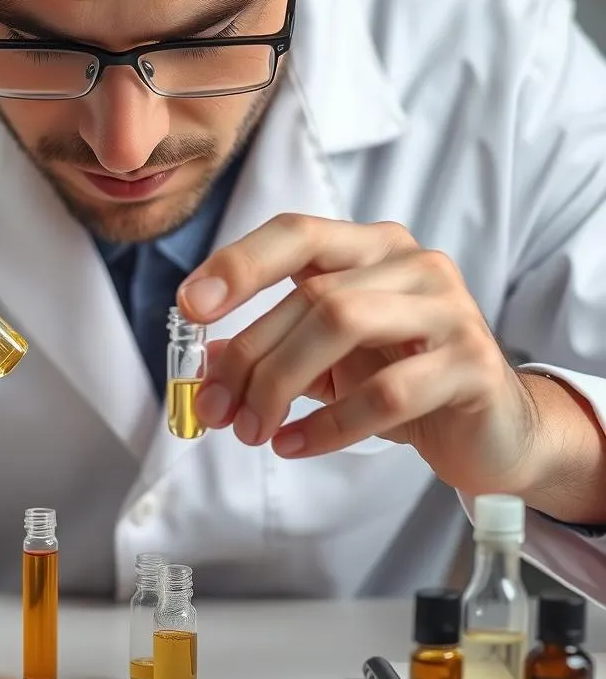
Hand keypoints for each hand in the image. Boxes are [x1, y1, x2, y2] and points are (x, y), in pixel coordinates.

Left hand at [176, 214, 542, 496]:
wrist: (490, 427)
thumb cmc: (399, 380)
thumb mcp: (324, 363)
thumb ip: (269, 351)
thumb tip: (203, 362)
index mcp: (371, 249)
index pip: (296, 233)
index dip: (238, 264)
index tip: (188, 307)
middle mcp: (412, 264)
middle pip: (310, 294)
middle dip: (248, 357)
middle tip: (214, 410)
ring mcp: (447, 309)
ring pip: (342, 325)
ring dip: (280, 384)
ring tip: (251, 431)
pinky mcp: (471, 363)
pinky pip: (385, 393)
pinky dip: (326, 425)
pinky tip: (292, 445)